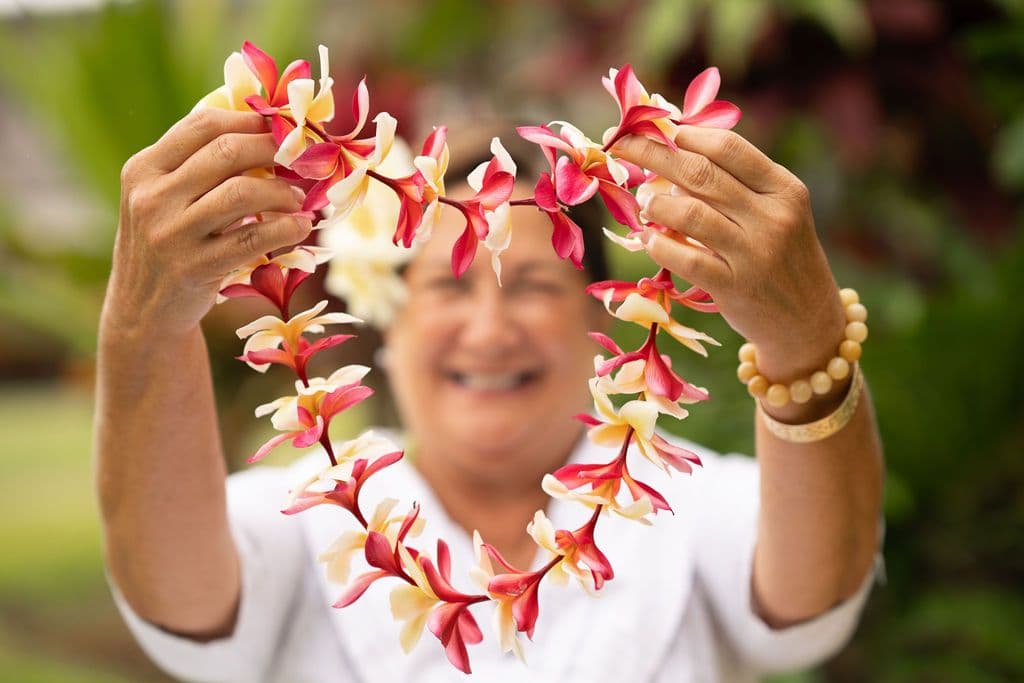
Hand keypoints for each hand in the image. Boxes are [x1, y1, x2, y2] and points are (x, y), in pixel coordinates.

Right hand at [104, 108, 309, 338]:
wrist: (143, 309)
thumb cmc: (168, 243)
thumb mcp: (163, 198)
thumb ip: (198, 164)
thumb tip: (263, 124)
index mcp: (144, 169)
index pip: (203, 124)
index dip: (250, 120)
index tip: (281, 126)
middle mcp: (152, 197)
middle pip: (227, 152)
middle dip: (273, 150)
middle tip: (301, 159)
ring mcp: (171, 233)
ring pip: (242, 192)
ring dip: (282, 191)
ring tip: (298, 199)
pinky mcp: (195, 267)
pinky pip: (253, 238)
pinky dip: (286, 228)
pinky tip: (300, 226)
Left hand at [611, 127, 847, 389]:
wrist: (809, 322)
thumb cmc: (782, 258)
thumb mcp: (777, 213)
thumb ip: (737, 185)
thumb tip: (674, 152)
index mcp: (785, 189)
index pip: (729, 148)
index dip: (686, 134)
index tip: (657, 128)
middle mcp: (772, 217)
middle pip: (700, 174)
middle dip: (653, 154)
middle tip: (622, 144)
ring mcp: (754, 253)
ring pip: (688, 214)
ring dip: (655, 203)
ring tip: (644, 201)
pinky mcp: (734, 287)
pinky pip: (684, 258)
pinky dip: (657, 244)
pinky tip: (647, 238)